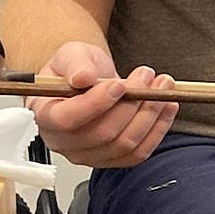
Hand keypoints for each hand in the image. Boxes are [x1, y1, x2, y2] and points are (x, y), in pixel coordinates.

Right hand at [27, 40, 178, 168]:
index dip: (96, 104)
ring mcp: (90, 155)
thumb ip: (75, 63)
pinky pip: (139, 152)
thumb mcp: (71, 54)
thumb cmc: (77, 69)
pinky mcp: (114, 159)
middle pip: (102, 134)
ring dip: (150, 114)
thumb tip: (82, 77)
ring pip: (125, 144)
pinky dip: (158, 129)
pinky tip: (168, 106)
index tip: (118, 85)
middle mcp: (65, 142)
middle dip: (131, 104)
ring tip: (162, 85)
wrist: (91, 81)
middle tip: (147, 76)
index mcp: (46, 116)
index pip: (68, 119)